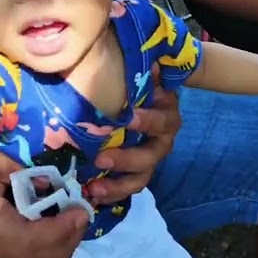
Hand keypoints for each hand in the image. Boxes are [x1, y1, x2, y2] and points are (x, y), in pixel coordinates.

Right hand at [0, 163, 88, 257]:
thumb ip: (12, 167)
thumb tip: (47, 179)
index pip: (37, 237)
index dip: (65, 227)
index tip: (82, 209)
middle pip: (50, 255)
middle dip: (73, 235)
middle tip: (82, 210)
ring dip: (67, 238)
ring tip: (73, 213)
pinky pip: (39, 255)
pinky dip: (56, 241)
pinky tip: (57, 220)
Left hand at [90, 64, 179, 204]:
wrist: (152, 100)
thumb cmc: (143, 87)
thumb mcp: (144, 78)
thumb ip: (142, 72)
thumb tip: (143, 61)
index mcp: (166, 116)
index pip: (160, 121)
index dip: (146, 121)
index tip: (127, 118)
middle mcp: (162, 141)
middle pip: (150, 157)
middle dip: (126, 160)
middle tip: (101, 159)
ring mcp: (150, 159)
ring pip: (141, 178)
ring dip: (118, 186)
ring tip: (94, 189)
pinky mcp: (136, 172)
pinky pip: (127, 187)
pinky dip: (111, 194)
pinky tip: (91, 196)